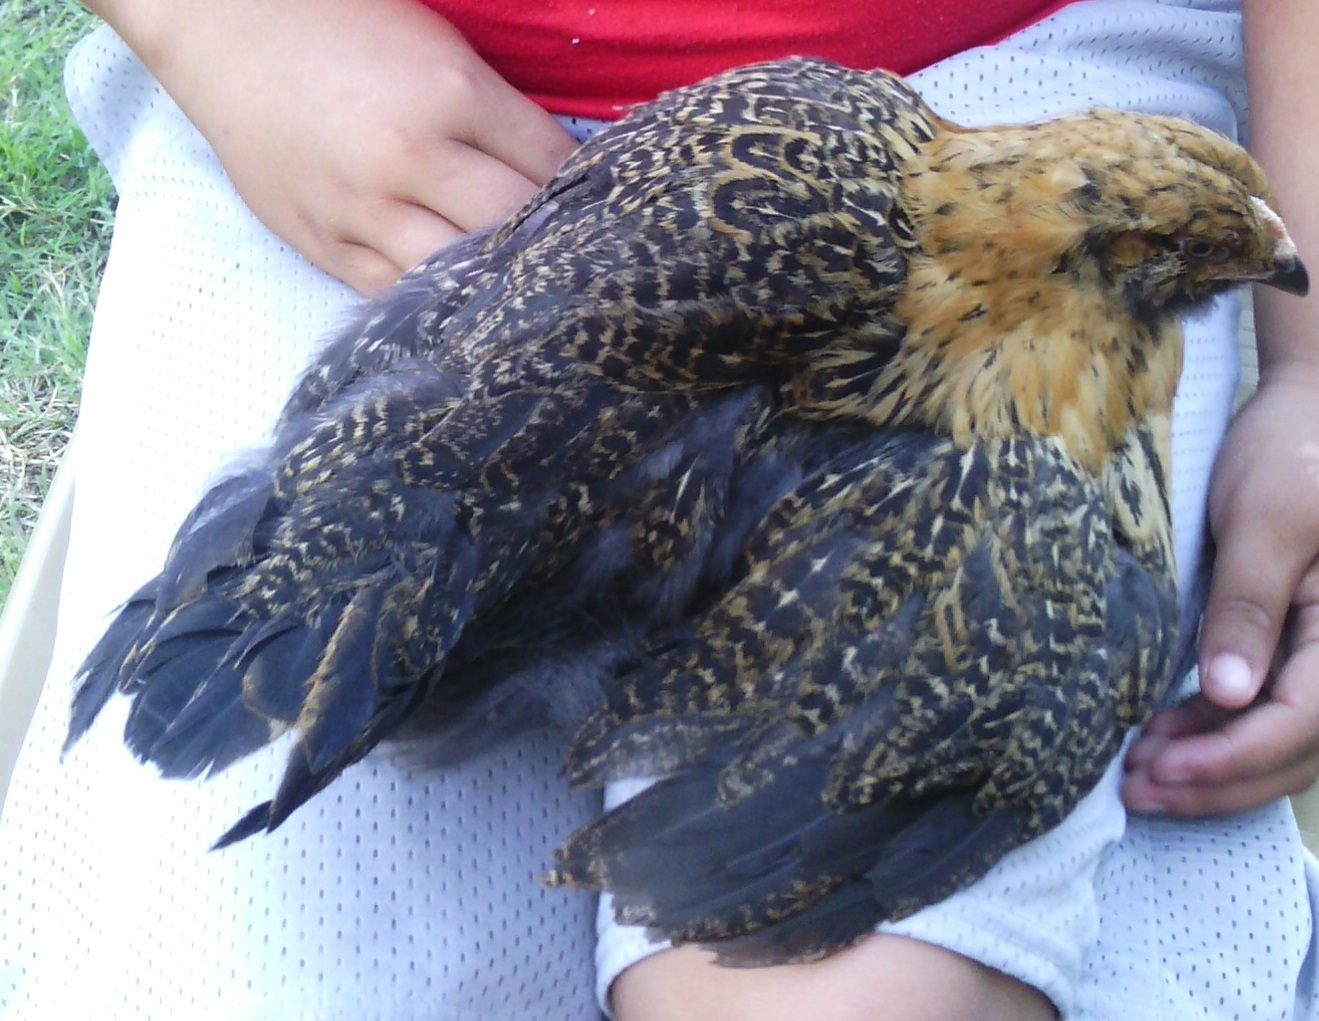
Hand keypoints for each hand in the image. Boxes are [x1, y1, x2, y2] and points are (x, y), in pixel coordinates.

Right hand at [99, 0, 576, 294]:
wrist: (224, 25)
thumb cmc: (342, 24)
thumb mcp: (437, 44)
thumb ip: (497, 109)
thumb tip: (560, 173)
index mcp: (451, 93)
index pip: (551, 167)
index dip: (586, 196)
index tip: (605, 214)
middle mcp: (409, 158)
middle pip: (513, 229)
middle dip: (554, 247)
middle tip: (578, 265)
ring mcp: (362, 209)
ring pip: (458, 276)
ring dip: (498, 287)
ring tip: (527, 298)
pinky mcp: (324, 244)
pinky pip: (396, 296)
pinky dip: (436, 304)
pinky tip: (463, 309)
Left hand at [1123, 367, 1318, 815]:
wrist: (1310, 412)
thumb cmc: (1293, 454)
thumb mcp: (1265, 523)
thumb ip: (1248, 609)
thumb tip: (1227, 697)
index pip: (1304, 722)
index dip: (1234, 758)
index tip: (1166, 770)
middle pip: (1296, 749)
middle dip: (1217, 782)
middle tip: (1138, 791)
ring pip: (1282, 741)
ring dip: (1214, 766)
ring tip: (1140, 775)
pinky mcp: (1299, 647)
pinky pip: (1269, 711)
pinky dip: (1218, 734)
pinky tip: (1165, 740)